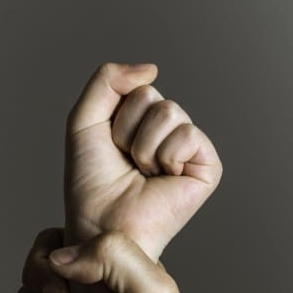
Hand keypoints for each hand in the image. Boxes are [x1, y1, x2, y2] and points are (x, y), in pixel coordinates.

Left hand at [64, 63, 221, 259]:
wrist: (101, 224)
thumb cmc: (91, 184)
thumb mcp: (84, 121)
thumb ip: (107, 81)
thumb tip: (152, 68)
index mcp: (141, 122)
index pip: (137, 88)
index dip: (115, 117)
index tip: (111, 148)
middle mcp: (167, 133)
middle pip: (152, 96)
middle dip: (128, 130)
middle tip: (127, 163)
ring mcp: (189, 150)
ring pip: (170, 112)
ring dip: (144, 146)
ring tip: (143, 172)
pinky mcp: (207, 167)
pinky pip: (189, 134)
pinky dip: (167, 156)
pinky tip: (163, 178)